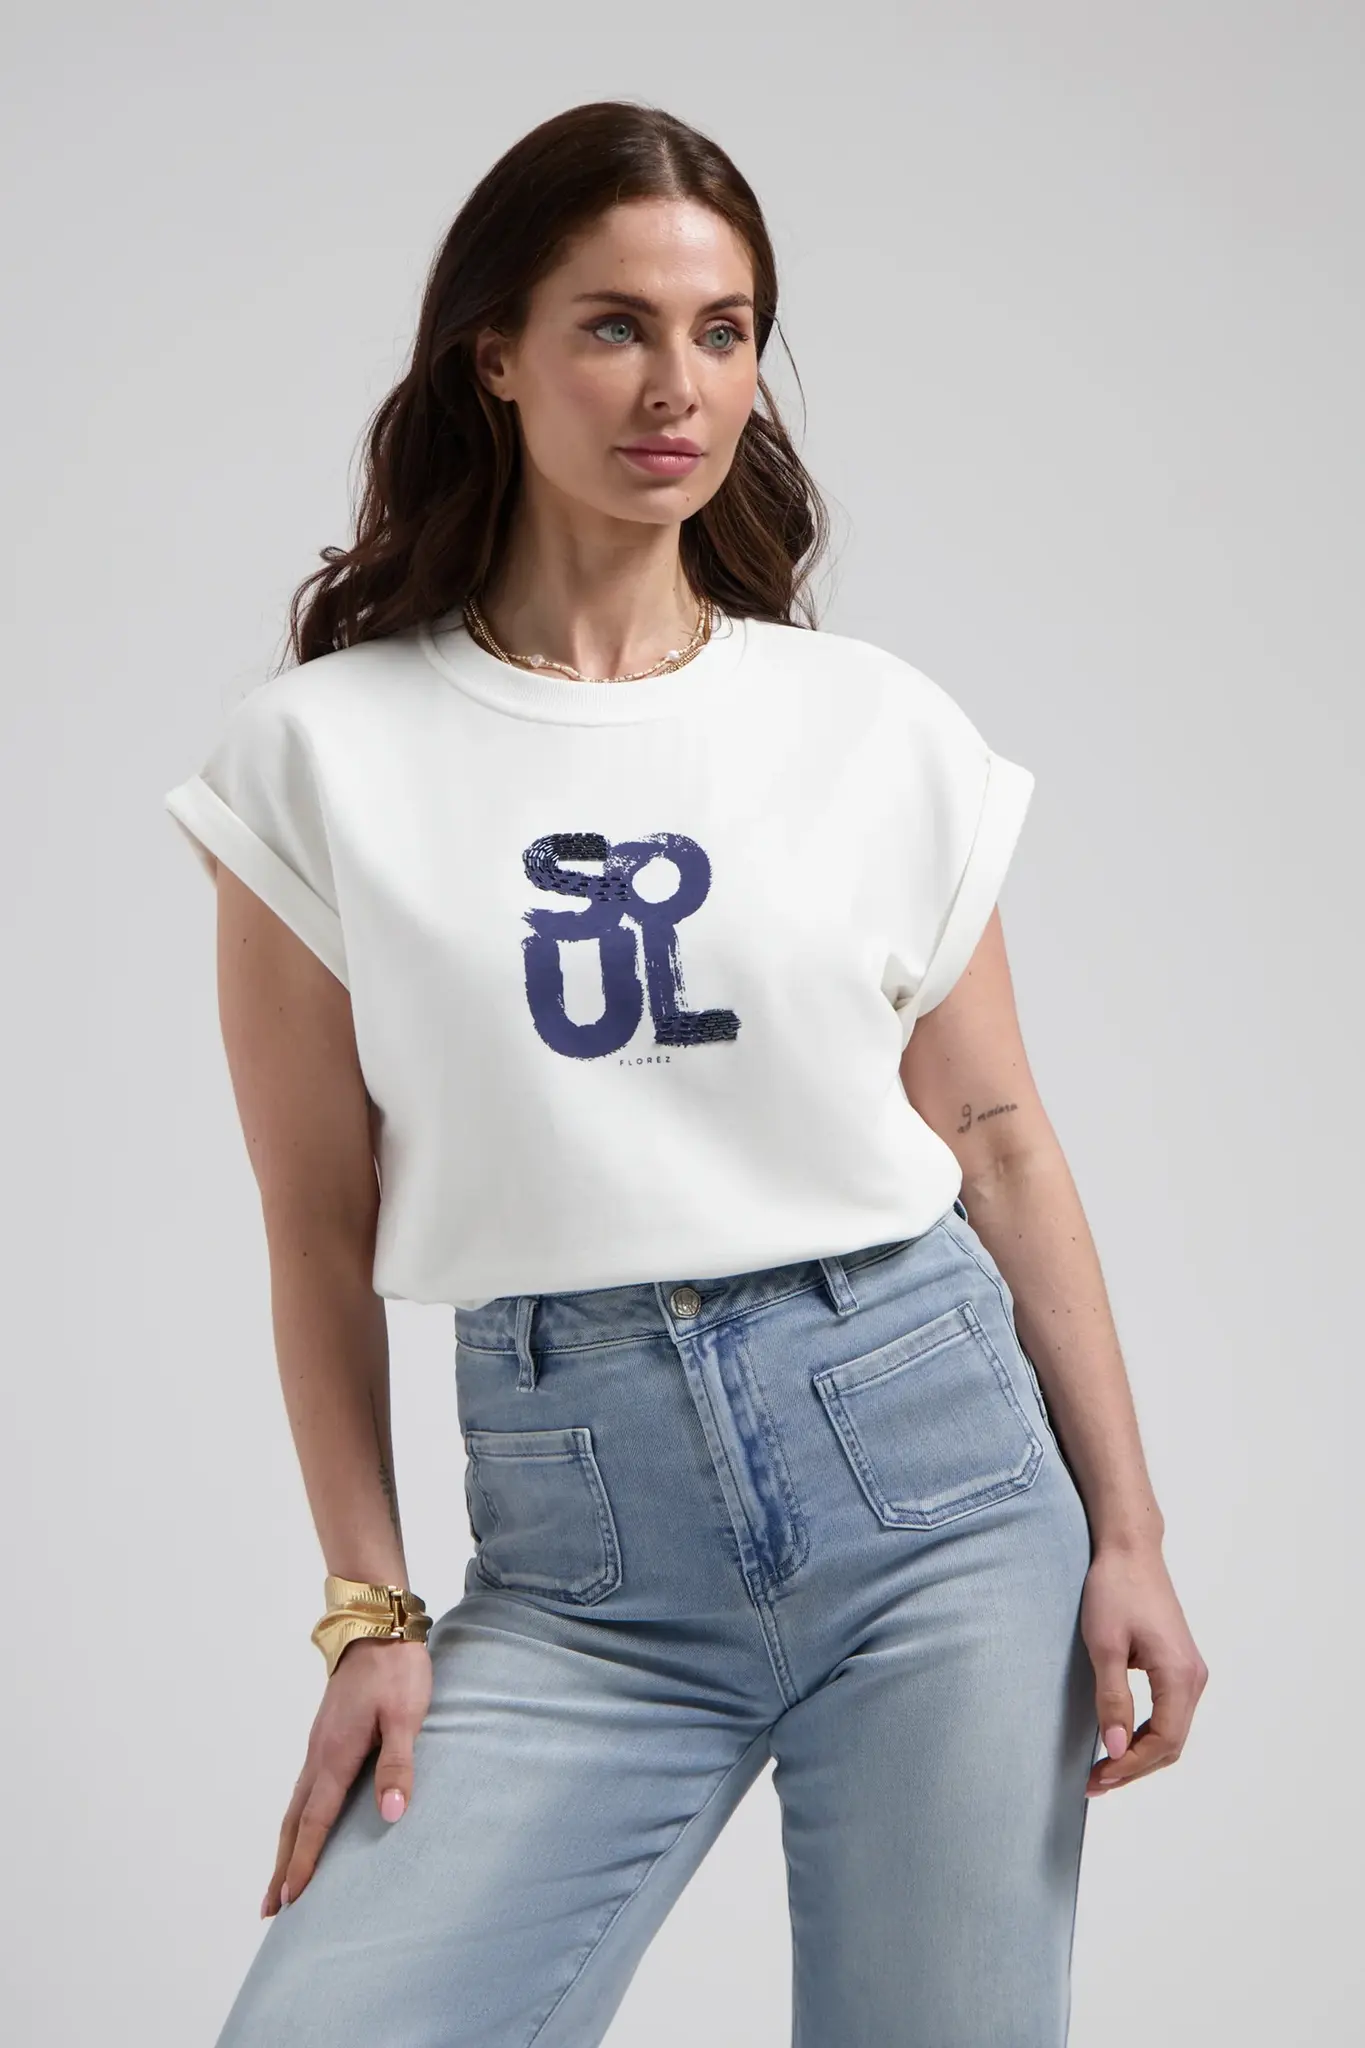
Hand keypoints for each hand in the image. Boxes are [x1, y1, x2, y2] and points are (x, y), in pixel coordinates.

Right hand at [260, 1637, 432, 1915]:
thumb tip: (390, 1814)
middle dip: (282, 1865)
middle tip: (270, 1908)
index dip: (305, 1861)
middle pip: (294, 1821)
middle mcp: (319, 1754)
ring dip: (286, 1844)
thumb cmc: (395, 1670)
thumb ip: (397, 1765)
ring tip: (280, 1879)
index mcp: (336, 1755)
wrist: (378, 1625)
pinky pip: (305, 1788)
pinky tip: (305, 1825)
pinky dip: (298, 1818)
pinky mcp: (327, 1734)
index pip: (316, 1821)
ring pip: (296, 1805)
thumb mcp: (405, 1716)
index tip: (291, 1899)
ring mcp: (320, 1744)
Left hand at [1080, 1541, 1208, 1798]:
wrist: (1129, 1549)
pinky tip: (1118, 1740)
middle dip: (1135, 1768)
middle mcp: (1193, 1677)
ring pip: (1172, 1732)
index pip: (1163, 1741)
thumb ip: (1112, 1699)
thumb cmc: (1114, 1589)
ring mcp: (1189, 1672)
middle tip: (1095, 1782)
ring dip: (1140, 1754)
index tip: (1098, 1777)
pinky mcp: (1178, 1665)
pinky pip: (1169, 1714)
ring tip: (1103, 1770)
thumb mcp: (1104, 1645)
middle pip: (1171, 1744)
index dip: (1131, 1766)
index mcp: (1179, 1675)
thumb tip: (1115, 1750)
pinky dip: (1146, 1734)